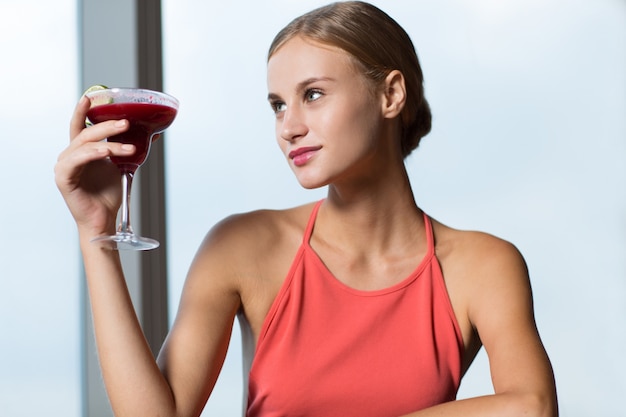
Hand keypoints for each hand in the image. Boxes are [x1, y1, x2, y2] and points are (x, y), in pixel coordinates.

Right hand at [55, 95, 134, 237]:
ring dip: (109, 143)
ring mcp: (64, 165)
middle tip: (126, 122)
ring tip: (129, 147)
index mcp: (81, 150)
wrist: (104, 218)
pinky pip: (77, 160)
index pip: (80, 126)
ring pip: (86, 145)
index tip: (92, 97)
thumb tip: (152, 135)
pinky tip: (106, 153)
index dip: (83, 111)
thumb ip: (131, 148)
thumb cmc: (109, 193)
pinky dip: (93, 154)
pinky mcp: (63, 177)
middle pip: (86, 132)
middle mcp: (70, 155)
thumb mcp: (123, 165)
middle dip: (107, 125)